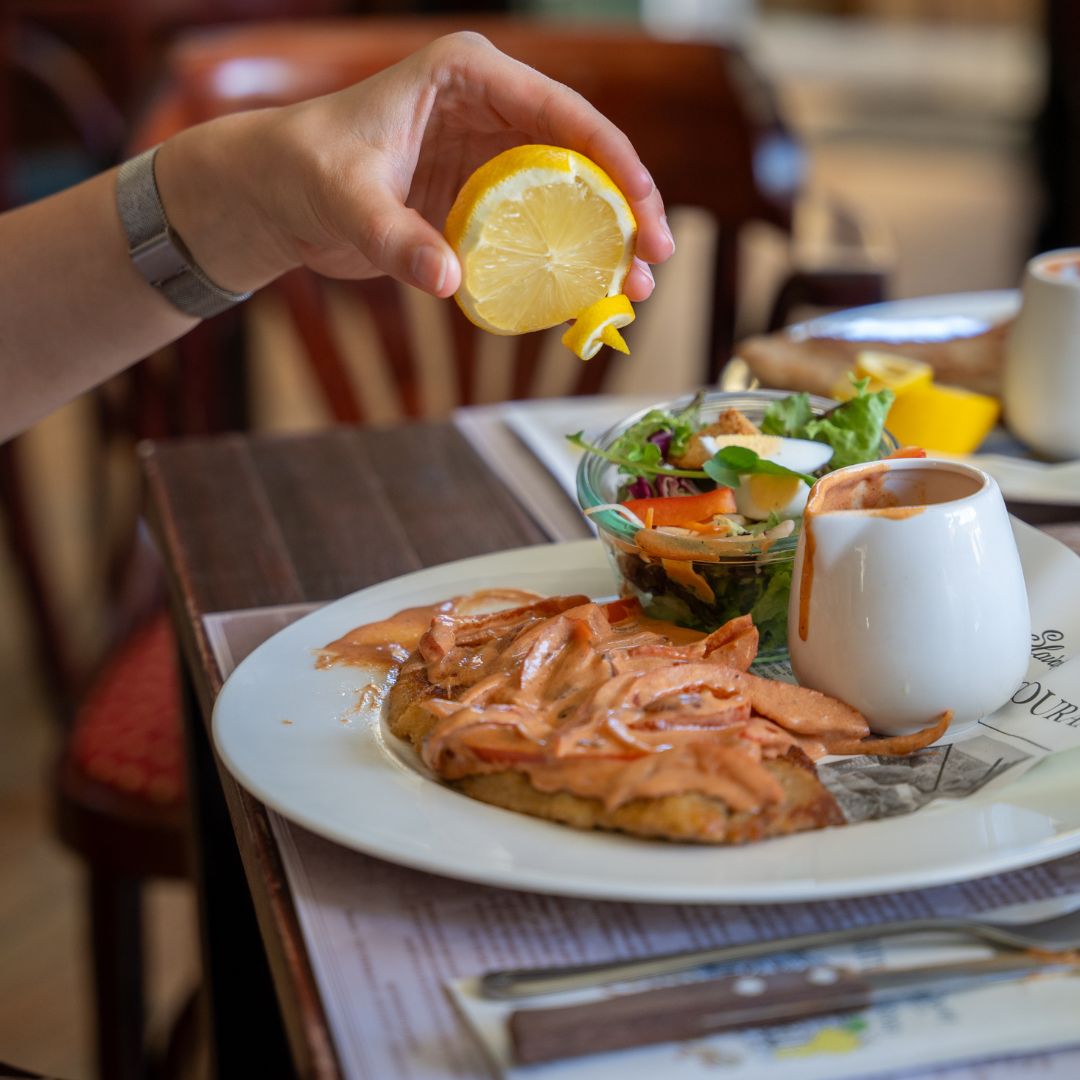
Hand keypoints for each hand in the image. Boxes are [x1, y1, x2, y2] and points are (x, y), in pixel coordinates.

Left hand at [156, 32, 673, 300]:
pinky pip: (536, 229)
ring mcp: (488, 157)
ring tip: (633, 292)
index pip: (563, 112)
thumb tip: (449, 279)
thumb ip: (394, 237)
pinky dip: (562, 262)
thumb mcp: (345, 197)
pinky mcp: (478, 199)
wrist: (275, 193)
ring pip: (568, 197)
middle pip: (581, 157)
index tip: (643, 211)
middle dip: (625, 211)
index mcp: (469, 77)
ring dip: (603, 244)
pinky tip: (585, 297)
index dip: (615, 161)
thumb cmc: (302, 168)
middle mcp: (490, 110)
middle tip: (653, 264)